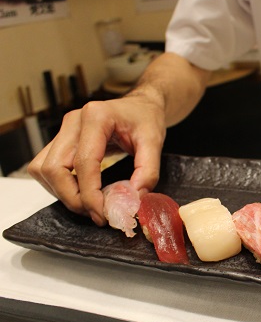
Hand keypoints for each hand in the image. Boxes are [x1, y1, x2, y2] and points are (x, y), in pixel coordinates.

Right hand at [27, 96, 165, 225]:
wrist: (140, 106)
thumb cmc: (146, 119)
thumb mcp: (155, 142)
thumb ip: (148, 171)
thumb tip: (133, 200)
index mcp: (96, 117)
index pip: (84, 162)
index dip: (90, 194)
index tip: (103, 214)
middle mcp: (73, 121)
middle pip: (54, 168)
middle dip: (73, 198)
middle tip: (97, 214)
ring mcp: (63, 130)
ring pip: (43, 170)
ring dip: (62, 193)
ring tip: (90, 205)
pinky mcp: (60, 140)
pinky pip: (45, 168)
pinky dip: (58, 186)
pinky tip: (81, 192)